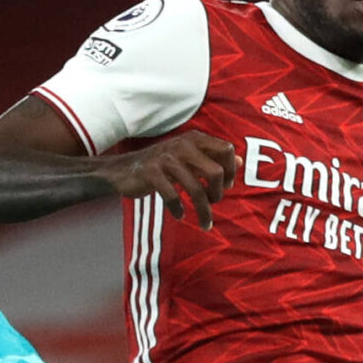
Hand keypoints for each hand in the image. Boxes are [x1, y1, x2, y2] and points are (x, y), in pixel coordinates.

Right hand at [101, 132, 236, 229]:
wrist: (123, 171)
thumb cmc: (161, 166)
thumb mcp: (188, 158)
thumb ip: (212, 158)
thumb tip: (239, 161)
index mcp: (194, 139)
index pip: (226, 150)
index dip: (231, 170)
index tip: (226, 186)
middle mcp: (182, 145)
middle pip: (215, 172)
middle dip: (218, 194)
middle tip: (212, 203)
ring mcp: (166, 159)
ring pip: (196, 189)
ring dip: (203, 211)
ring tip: (205, 223)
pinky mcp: (151, 173)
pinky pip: (173, 196)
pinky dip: (178, 210)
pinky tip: (179, 215)